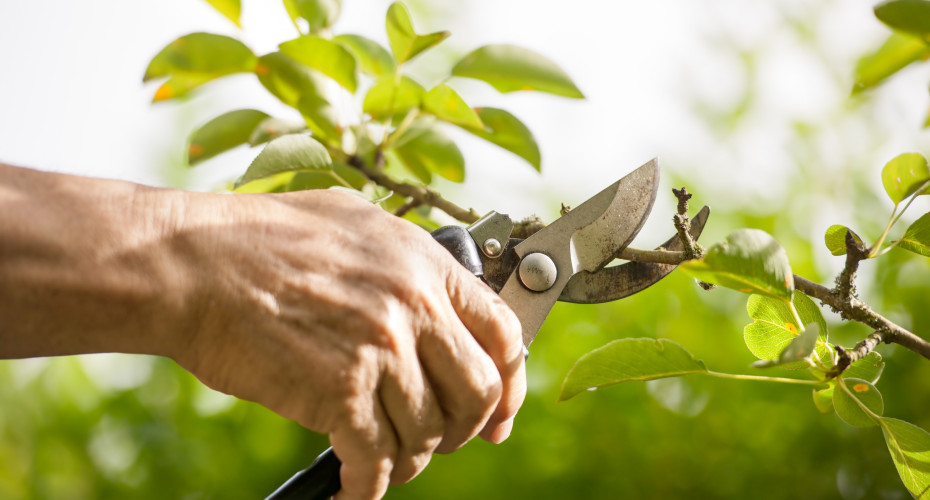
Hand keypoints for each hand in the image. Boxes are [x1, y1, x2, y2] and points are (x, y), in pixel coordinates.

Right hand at [169, 189, 526, 498]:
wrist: (192, 263)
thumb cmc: (261, 238)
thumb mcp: (354, 223)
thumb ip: (405, 262)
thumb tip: (437, 300)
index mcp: (424, 263)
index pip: (503, 334)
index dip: (509, 383)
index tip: (499, 413)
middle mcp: (413, 305)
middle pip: (478, 392)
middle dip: (465, 429)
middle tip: (443, 440)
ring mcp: (379, 348)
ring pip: (427, 433)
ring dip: (410, 457)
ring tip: (385, 458)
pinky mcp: (338, 391)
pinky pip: (375, 460)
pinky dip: (368, 487)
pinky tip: (355, 489)